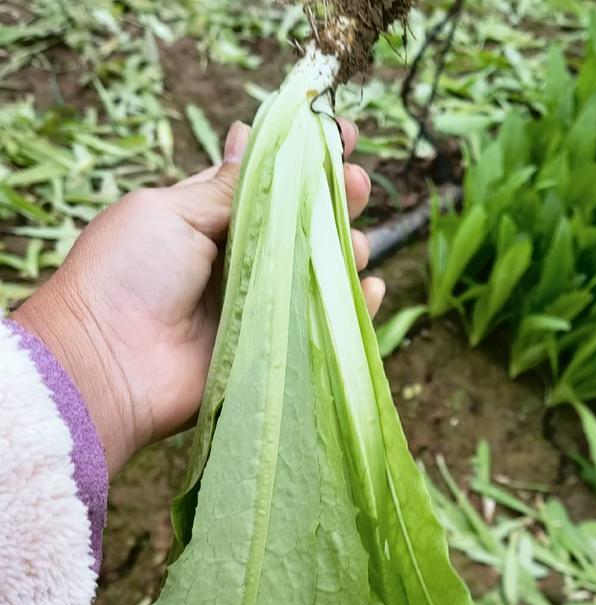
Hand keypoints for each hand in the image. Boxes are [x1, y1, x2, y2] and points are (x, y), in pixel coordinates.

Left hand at [12, 120, 384, 477]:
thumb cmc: (127, 275)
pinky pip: (325, 326)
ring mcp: (261, 306)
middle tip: (356, 181)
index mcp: (209, 219)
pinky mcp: (275, 350)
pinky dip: (355, 308)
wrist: (110, 363)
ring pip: (321, 269)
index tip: (340, 132)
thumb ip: (224, 187)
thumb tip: (253, 141)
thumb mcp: (170, 211)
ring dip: (348, 247)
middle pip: (304, 222)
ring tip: (356, 241)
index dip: (305, 156)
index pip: (269, 180)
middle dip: (337, 195)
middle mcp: (240, 260)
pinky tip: (370, 288)